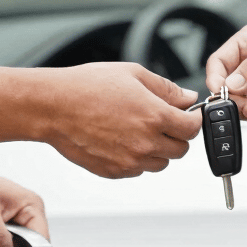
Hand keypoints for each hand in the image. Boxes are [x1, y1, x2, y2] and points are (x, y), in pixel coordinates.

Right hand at [42, 63, 202, 177]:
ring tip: (137, 130)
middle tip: (161, 122)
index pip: (192, 129)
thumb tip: (188, 99)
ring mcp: (130, 161)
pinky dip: (136, 159)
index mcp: (155, 116)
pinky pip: (137, 170)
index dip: (192, 121)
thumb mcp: (133, 74)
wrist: (53, 107)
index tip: (186, 117)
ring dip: (157, 150)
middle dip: (176, 136)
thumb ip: (167, 89)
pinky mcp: (114, 172)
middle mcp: (146, 143)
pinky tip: (121, 140)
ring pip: (160, 163)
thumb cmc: (87, 87)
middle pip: (180, 150)